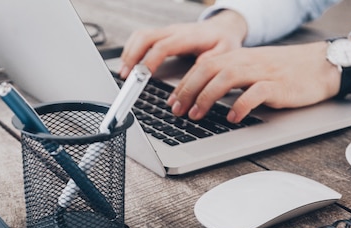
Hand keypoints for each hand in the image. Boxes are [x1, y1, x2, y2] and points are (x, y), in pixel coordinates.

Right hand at [119, 10, 247, 78]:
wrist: (223, 28)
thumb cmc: (223, 42)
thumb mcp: (225, 52)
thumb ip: (210, 61)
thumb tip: (196, 72)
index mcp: (188, 36)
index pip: (163, 46)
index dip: (149, 61)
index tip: (142, 76)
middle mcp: (174, 31)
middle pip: (146, 37)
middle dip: (132, 56)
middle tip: (127, 76)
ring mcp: (166, 31)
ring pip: (140, 36)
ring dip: (129, 53)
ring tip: (125, 73)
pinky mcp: (162, 35)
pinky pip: (141, 37)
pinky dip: (132, 50)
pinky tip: (130, 64)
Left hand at [169, 42, 341, 122]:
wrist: (321, 65)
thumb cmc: (285, 72)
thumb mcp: (252, 69)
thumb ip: (229, 78)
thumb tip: (202, 96)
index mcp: (238, 56)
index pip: (203, 65)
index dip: (183, 83)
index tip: (171, 102)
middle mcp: (247, 61)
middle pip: (208, 69)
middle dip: (187, 90)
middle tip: (176, 111)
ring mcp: (262, 72)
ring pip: (226, 77)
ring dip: (207, 97)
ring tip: (196, 115)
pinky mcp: (278, 85)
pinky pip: (255, 93)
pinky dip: (240, 105)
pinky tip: (232, 118)